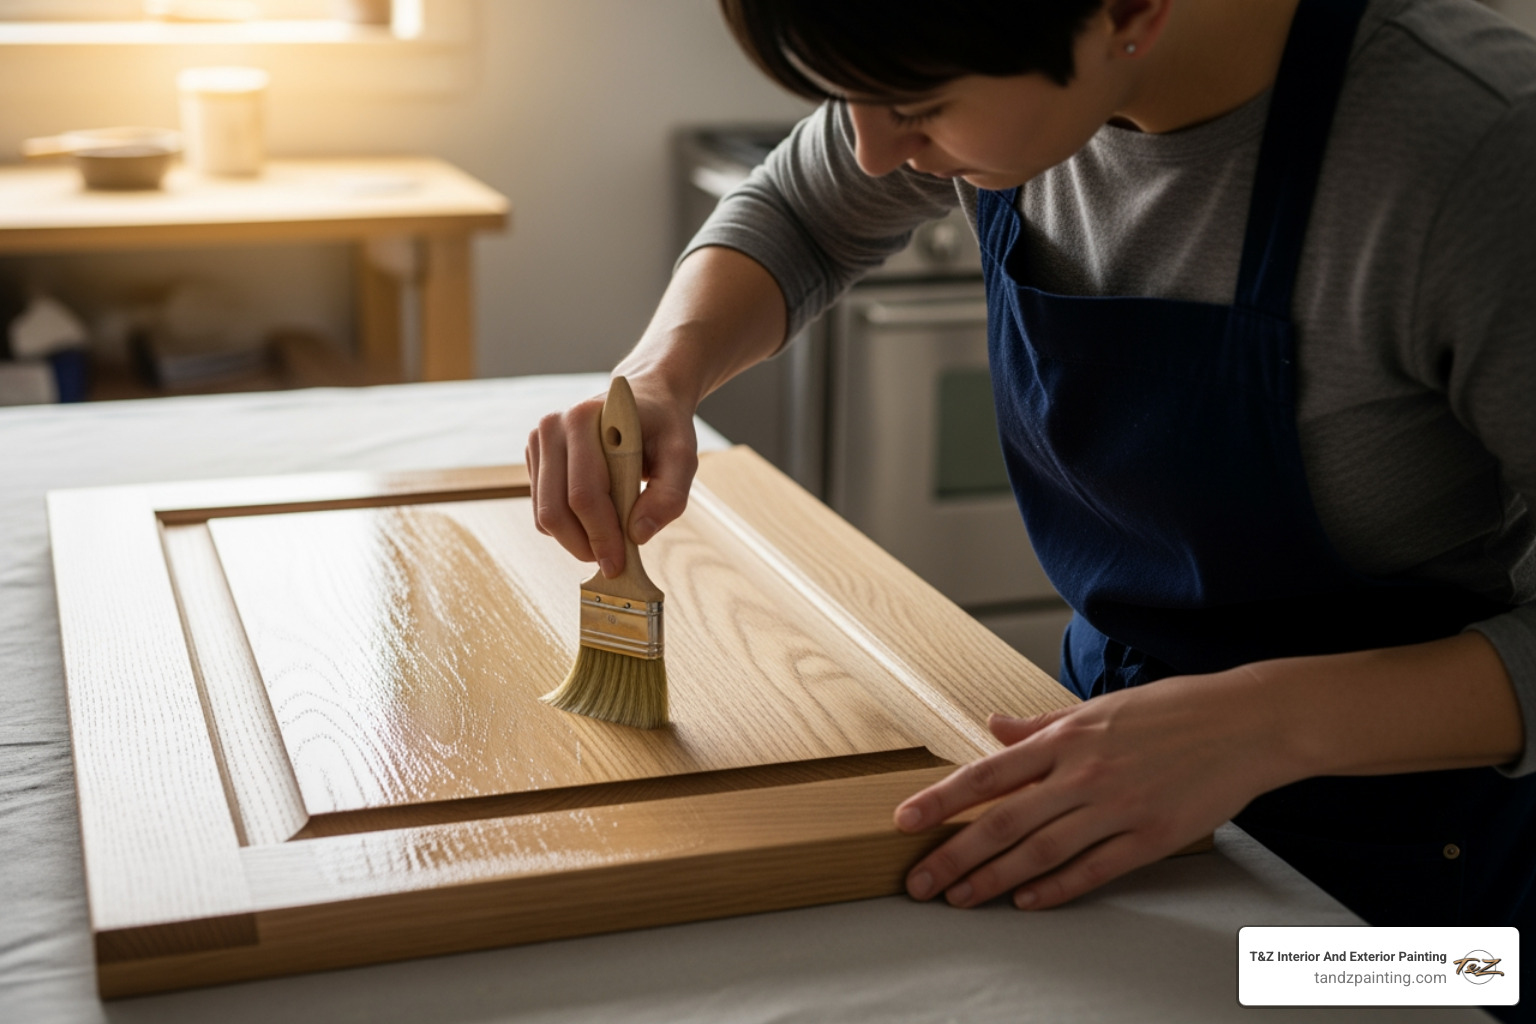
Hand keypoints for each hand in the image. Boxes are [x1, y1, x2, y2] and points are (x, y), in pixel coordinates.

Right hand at [526, 373, 698, 575]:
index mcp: (585, 419)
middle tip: (613, 563)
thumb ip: (669, 496)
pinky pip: (543, 510)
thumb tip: (638, 535)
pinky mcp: (535, 459)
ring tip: (609, 542)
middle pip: (555, 510)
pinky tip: (596, 521)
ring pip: (544, 515)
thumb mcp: (683, 457)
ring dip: (575, 540)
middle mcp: (553, 427)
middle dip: (584, 545)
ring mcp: (539, 442)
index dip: (601, 536)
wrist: (647, 400)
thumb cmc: (665, 428)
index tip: (618, 565)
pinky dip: (568, 528)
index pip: (584, 494)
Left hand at [893, 669, 1294, 909]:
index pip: (989, 773)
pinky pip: (1094, 870)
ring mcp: (1119, 807)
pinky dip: (1056, 888)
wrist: (1248, 722)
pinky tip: (1026, 902)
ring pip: (1041, 852)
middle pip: (1004, 822)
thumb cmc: (1173, 709)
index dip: (942, 800)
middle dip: (954, 856)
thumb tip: (994, 726)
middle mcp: (1085, 773)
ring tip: (960, 899)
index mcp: (1067, 737)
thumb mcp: (1099, 706)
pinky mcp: (1152, 836)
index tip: (905, 822)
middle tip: (920, 884)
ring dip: (994, 880)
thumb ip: (1042, 725)